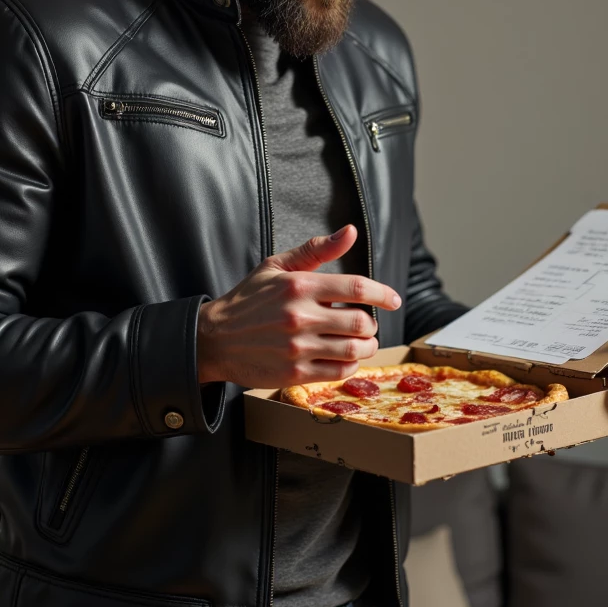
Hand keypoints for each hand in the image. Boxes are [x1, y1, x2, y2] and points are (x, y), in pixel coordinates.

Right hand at [197, 224, 400, 388]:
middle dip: (372, 324)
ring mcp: (297, 347)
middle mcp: (300, 316)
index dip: (384, 293)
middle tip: (367, 325)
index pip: (357, 288)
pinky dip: (350, 366)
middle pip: (361, 322)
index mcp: (299, 286)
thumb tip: (350, 232)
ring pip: (354, 350)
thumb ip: (316, 250)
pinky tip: (344, 358)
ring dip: (366, 347)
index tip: (394, 299)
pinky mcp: (294, 373)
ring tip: (361, 342)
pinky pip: (338, 371)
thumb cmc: (248, 300)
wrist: (213, 338)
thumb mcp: (276, 266)